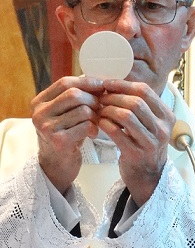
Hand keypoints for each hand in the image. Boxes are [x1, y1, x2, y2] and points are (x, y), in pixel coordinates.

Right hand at [31, 76, 104, 193]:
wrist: (57, 164)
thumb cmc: (66, 135)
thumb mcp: (66, 113)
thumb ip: (77, 98)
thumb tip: (101, 83)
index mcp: (40, 101)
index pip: (65, 82)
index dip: (87, 82)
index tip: (102, 86)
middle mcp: (39, 113)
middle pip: (75, 94)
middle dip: (93, 100)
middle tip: (101, 108)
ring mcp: (47, 127)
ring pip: (83, 110)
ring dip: (96, 116)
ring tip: (97, 122)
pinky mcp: (58, 141)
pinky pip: (86, 126)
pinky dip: (94, 128)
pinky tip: (92, 134)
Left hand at [98, 80, 174, 206]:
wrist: (149, 174)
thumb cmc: (146, 143)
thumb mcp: (152, 123)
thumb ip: (141, 105)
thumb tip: (116, 84)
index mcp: (167, 116)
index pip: (145, 91)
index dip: (123, 84)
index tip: (107, 83)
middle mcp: (162, 128)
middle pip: (136, 102)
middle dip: (114, 97)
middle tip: (101, 97)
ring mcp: (151, 142)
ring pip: (126, 116)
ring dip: (108, 110)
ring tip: (100, 110)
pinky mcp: (136, 154)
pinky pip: (117, 133)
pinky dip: (105, 125)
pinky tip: (100, 122)